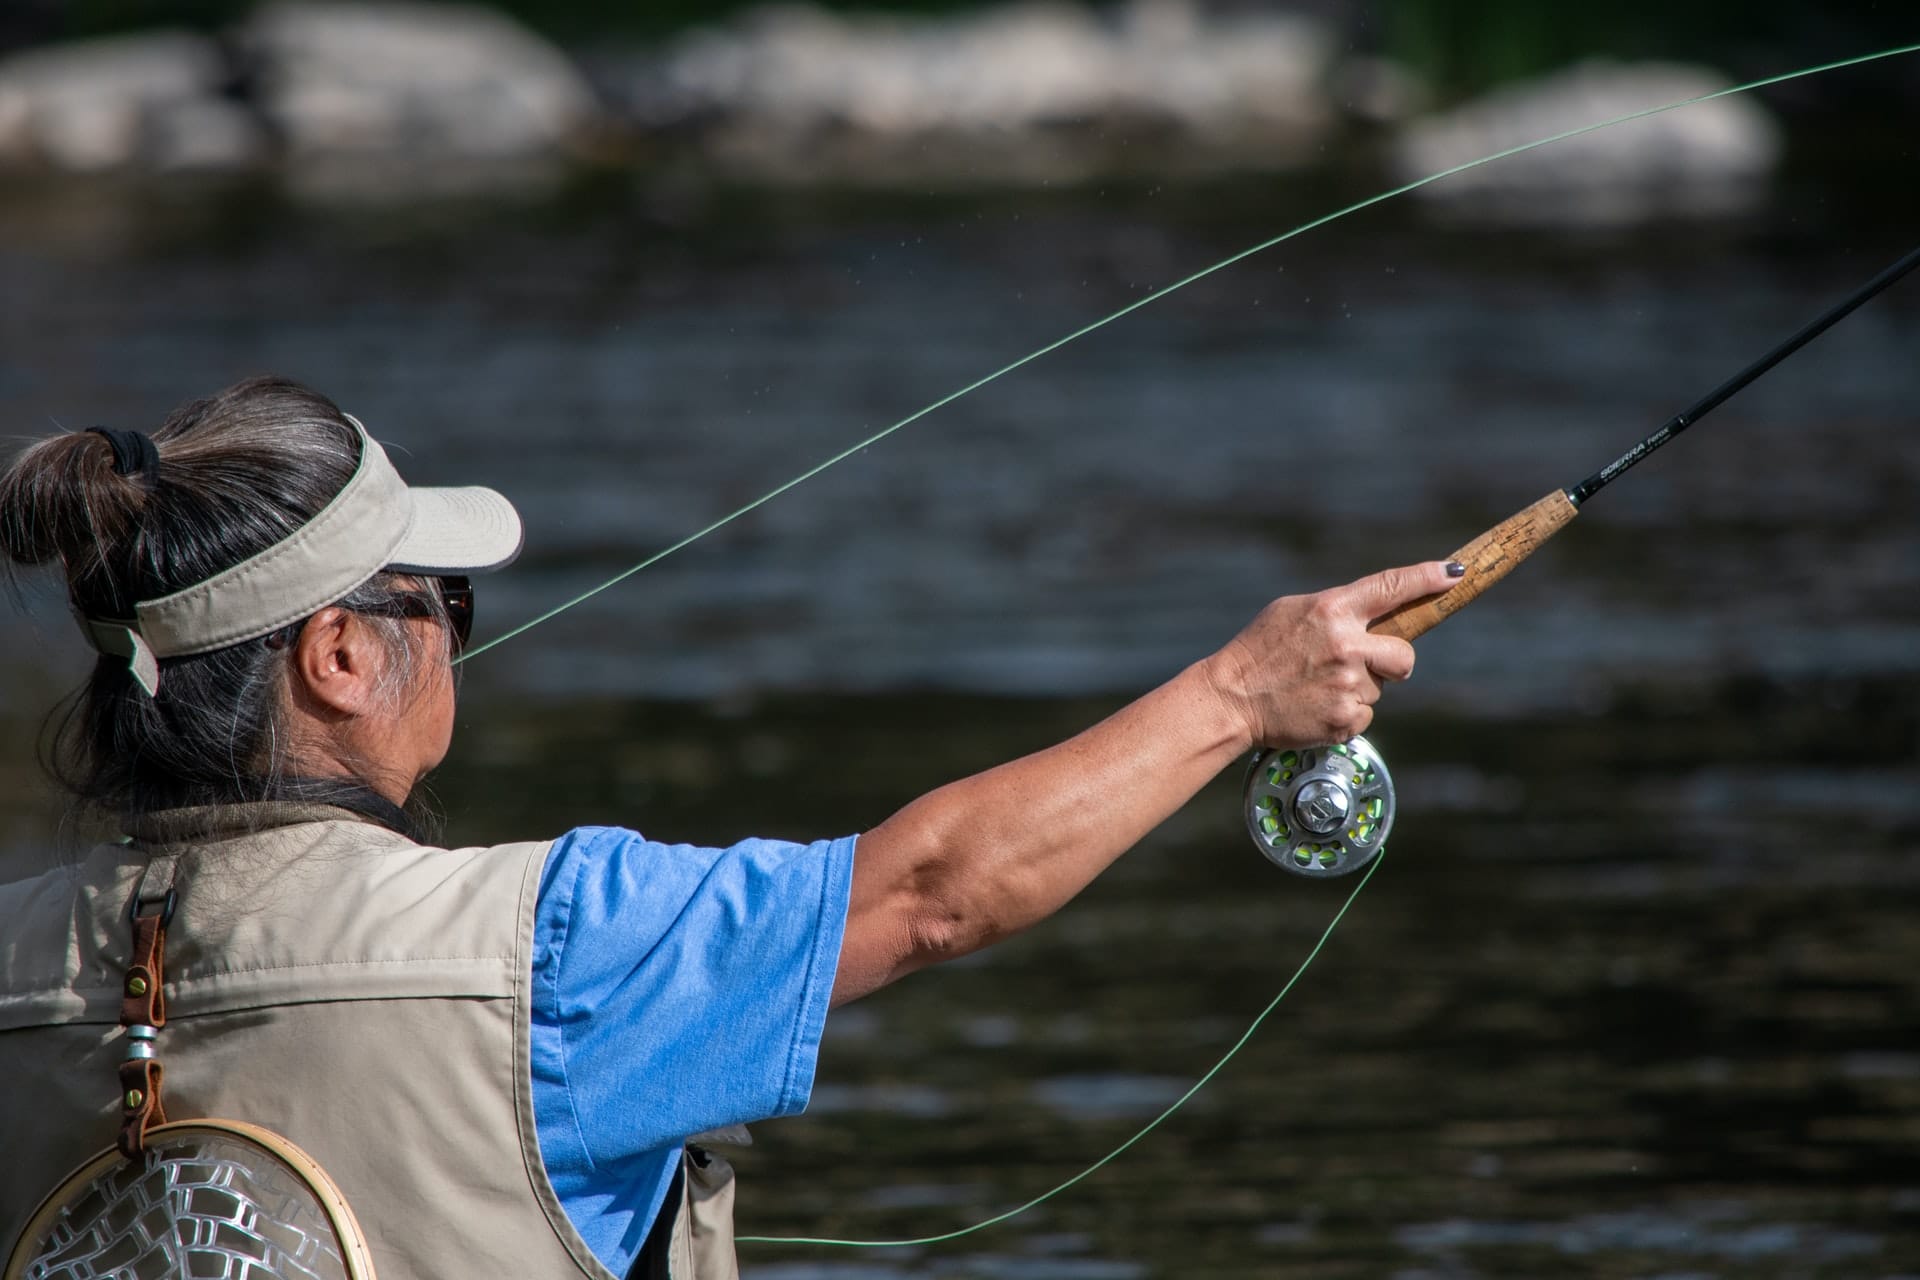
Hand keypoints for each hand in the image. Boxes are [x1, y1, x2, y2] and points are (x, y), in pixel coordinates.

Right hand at [1201, 561, 1459, 748]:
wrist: (1230, 699)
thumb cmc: (1258, 651)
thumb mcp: (1293, 612)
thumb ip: (1336, 610)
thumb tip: (1376, 615)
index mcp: (1332, 610)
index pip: (1392, 587)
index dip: (1428, 578)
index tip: (1454, 574)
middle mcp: (1346, 646)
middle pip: (1404, 655)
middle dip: (1394, 661)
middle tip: (1362, 665)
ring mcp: (1347, 685)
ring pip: (1380, 688)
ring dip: (1357, 688)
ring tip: (1316, 687)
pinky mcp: (1344, 719)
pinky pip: (1364, 715)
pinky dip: (1345, 713)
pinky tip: (1315, 706)